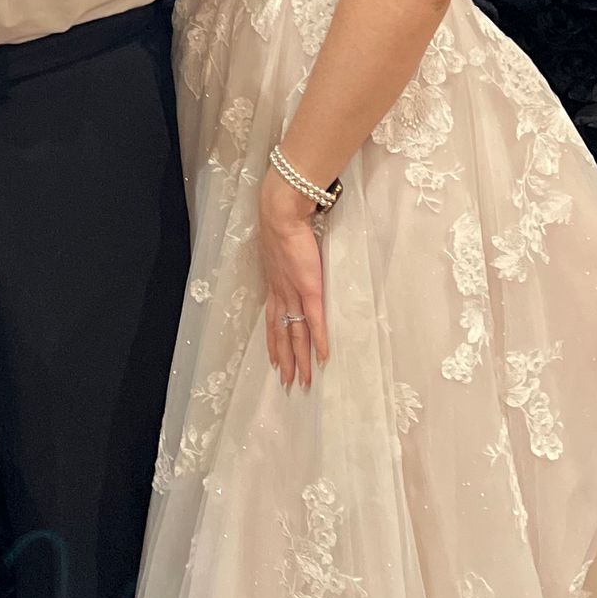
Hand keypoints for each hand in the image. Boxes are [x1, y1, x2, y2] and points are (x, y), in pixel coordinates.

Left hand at [259, 167, 327, 390]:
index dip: (273, 343)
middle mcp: (280, 295)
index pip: (273, 322)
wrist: (282, 214)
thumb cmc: (282, 223)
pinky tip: (323, 358)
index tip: (274, 361)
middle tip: (287, 383)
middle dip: (285, 361)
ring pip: (296, 335)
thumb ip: (284, 259)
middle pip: (282, 335)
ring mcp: (295, 294)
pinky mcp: (310, 289)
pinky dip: (319, 341)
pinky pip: (315, 321)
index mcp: (273, 286)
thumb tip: (289, 261)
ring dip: (300, 360)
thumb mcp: (279, 247)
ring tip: (302, 381)